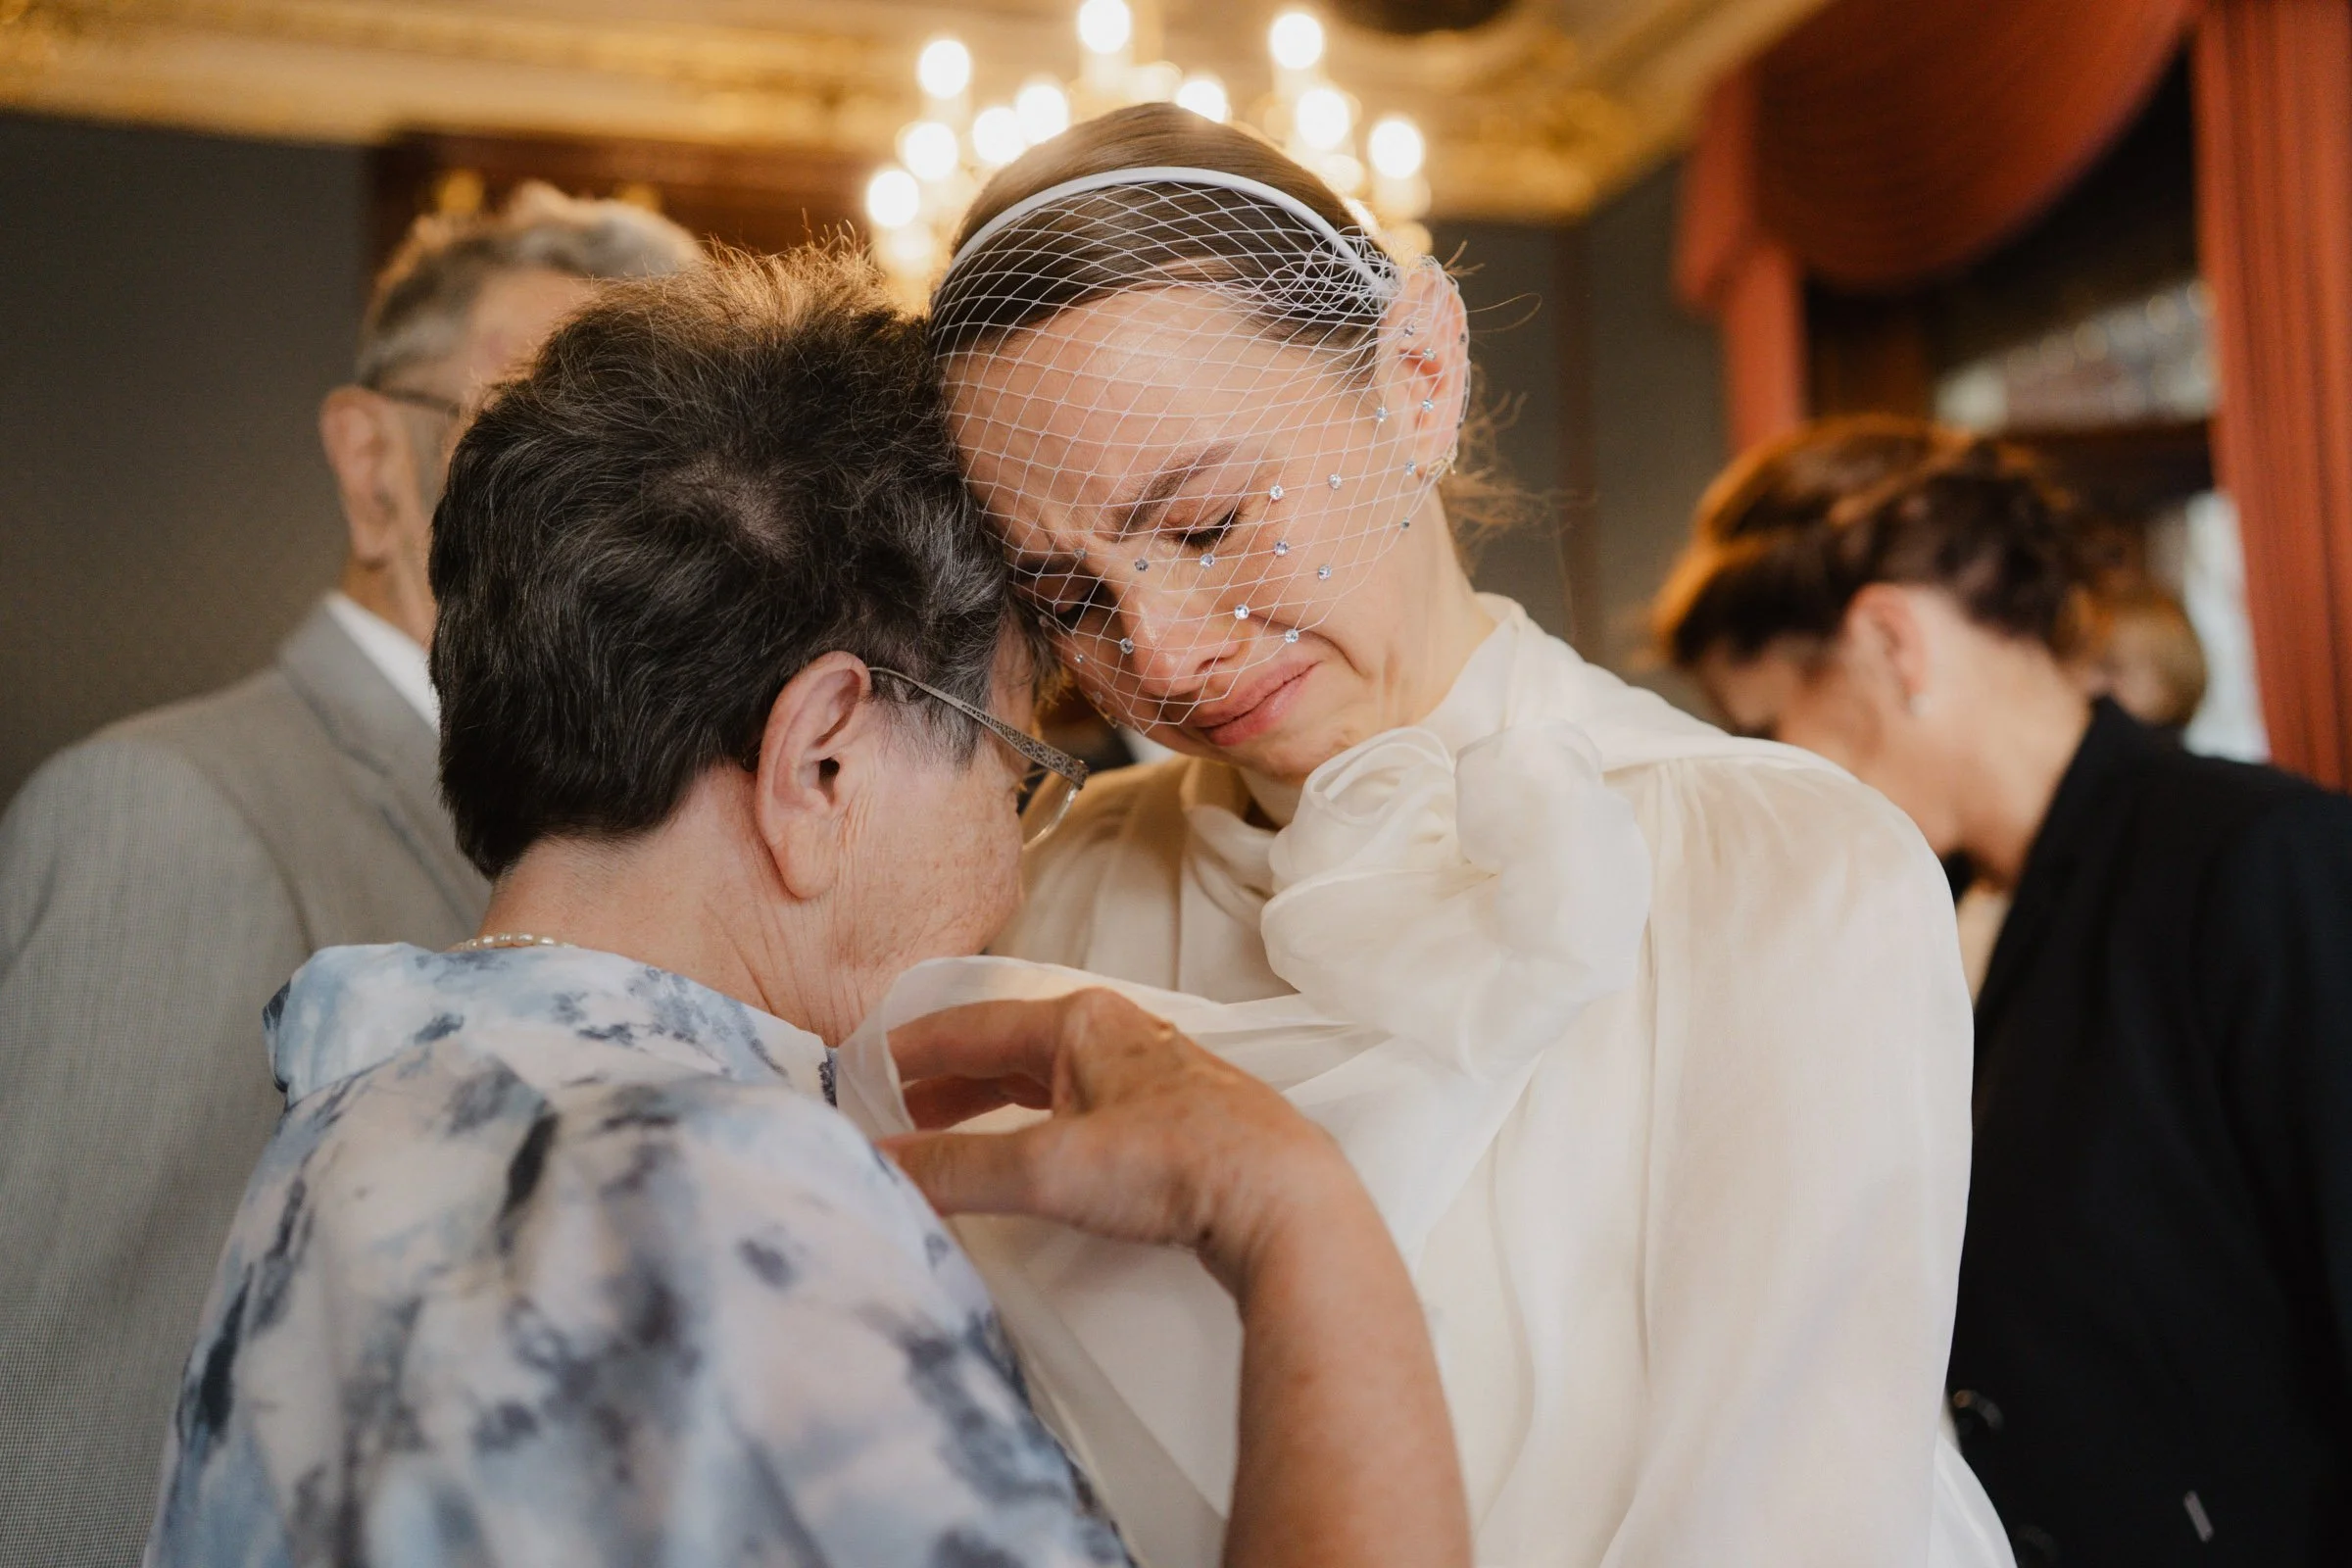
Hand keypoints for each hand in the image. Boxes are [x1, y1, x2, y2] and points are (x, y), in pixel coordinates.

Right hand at [882, 990, 1352, 1297]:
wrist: (1282, 1199)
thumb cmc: (1175, 1164)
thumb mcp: (1047, 1168)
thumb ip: (955, 1170)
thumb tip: (880, 1166)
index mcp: (1078, 1022)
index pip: (970, 1025)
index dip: (910, 1049)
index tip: (861, 1068)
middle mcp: (1113, 1035)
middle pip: (1007, 1049)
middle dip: (947, 1080)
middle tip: (895, 1111)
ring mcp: (1146, 1076)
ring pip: (1046, 1080)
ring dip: (991, 1106)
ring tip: (946, 1134)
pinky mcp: (1171, 1120)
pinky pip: (1080, 1109)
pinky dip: (1035, 1127)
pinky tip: (1028, 1158)